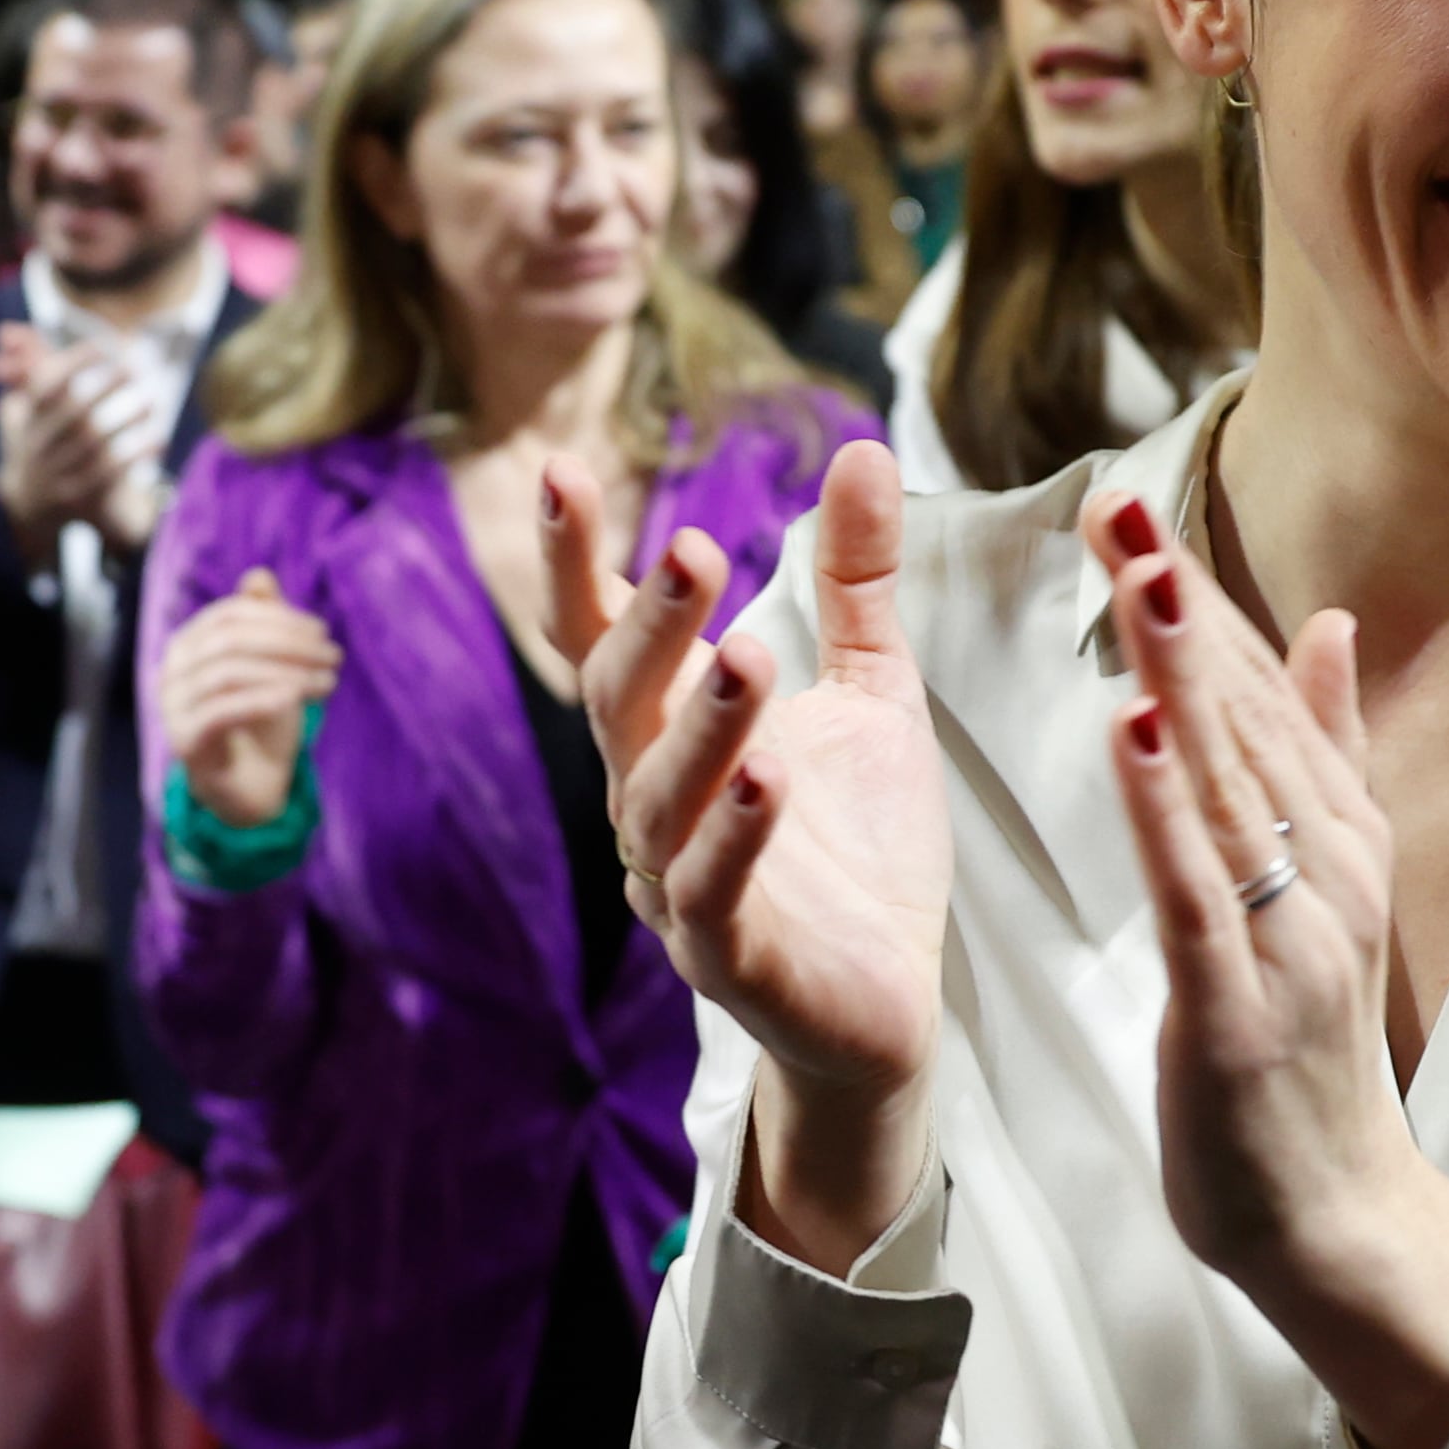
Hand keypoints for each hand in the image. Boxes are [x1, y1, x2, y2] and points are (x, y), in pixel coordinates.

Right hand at [0, 324, 157, 561]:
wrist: (28, 508)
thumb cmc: (36, 442)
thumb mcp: (24, 408)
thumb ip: (27, 370)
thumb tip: (11, 331)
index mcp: (27, 420)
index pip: (45, 387)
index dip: (71, 363)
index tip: (102, 345)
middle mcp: (38, 447)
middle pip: (72, 413)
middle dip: (103, 387)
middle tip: (134, 367)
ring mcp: (56, 474)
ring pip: (94, 445)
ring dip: (126, 420)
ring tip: (152, 401)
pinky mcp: (78, 499)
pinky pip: (110, 475)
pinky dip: (135, 455)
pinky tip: (157, 440)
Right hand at [159, 569, 339, 825]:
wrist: (247, 786)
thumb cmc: (259, 719)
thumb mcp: (270, 666)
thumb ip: (264, 622)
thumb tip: (259, 575)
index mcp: (189, 643)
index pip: (231, 614)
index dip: (279, 617)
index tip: (322, 632)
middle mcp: (172, 669)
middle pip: (230, 640)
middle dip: (288, 643)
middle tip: (334, 655)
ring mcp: (173, 705)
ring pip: (228, 672)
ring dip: (286, 671)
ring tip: (328, 681)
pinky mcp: (184, 740)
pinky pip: (221, 711)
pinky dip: (261, 699)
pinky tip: (295, 698)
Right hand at [543, 442, 946, 1269]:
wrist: (884, 1005)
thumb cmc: (858, 847)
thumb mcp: (870, 692)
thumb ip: (855, 580)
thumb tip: (860, 444)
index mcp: (672, 731)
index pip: (605, 635)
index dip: (578, 561)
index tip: (564, 470)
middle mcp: (652, 801)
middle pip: (619, 701)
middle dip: (652, 624)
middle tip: (695, 548)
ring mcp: (678, 882)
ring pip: (662, 795)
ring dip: (702, 724)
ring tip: (748, 650)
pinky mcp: (728, 958)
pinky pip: (713, 891)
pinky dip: (735, 835)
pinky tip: (768, 779)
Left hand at [1090, 490, 1448, 1448]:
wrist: (1336, 1218)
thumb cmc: (1310, 1052)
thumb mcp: (1327, 888)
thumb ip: (1324, 756)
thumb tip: (1329, 625)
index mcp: (1336, 836)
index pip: (1260, 691)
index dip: (1196, 593)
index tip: (1132, 499)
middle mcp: (1325, 870)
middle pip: (1244, 717)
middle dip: (1179, 605)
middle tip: (1117, 500)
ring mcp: (1289, 937)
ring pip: (1228, 784)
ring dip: (1180, 675)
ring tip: (1132, 575)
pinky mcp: (1241, 1006)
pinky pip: (1198, 890)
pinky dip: (1167, 808)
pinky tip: (1132, 732)